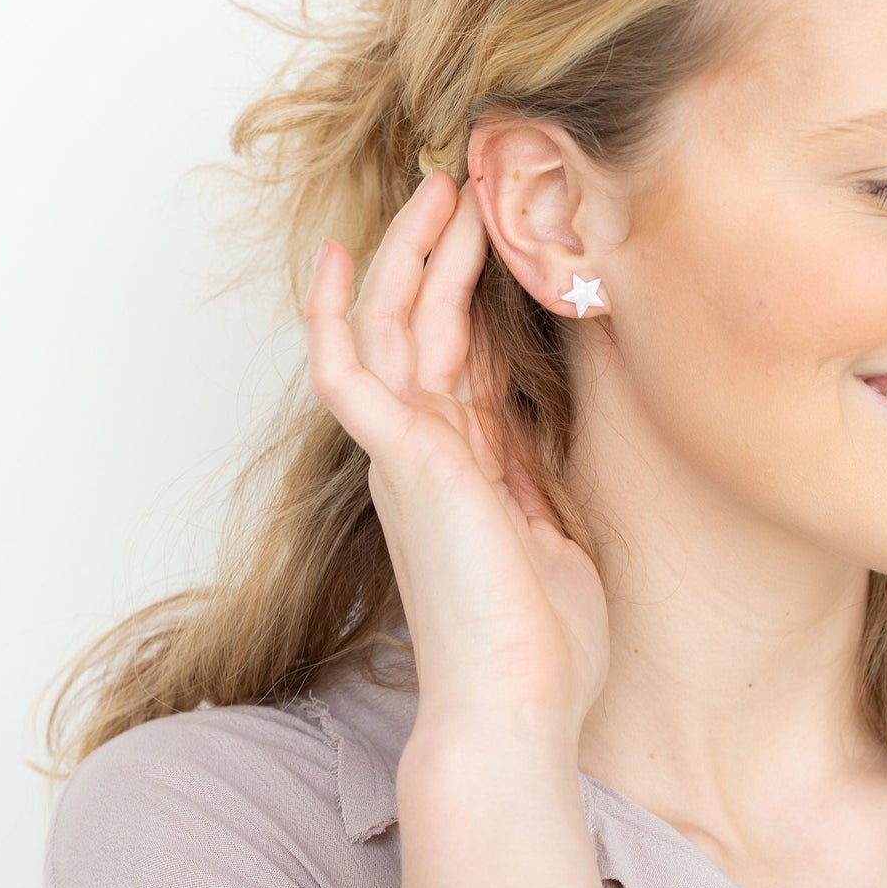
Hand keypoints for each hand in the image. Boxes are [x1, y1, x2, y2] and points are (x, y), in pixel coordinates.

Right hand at [304, 169, 609, 760]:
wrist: (515, 708)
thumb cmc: (539, 645)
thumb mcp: (553, 534)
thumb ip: (534, 473)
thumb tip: (540, 420)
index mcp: (461, 466)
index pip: (459, 355)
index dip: (470, 291)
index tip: (494, 233)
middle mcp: (423, 451)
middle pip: (421, 324)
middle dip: (439, 251)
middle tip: (463, 180)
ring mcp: (405, 452)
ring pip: (392, 326)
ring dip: (412, 253)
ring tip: (440, 184)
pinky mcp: (401, 458)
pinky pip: (349, 370)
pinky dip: (332, 314)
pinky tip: (335, 256)